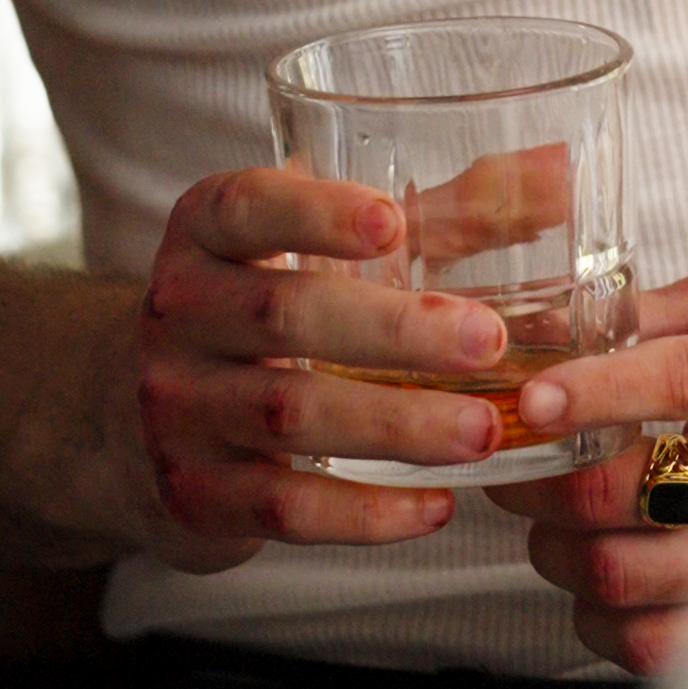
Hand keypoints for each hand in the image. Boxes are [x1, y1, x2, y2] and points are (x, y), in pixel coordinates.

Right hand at [115, 166, 513, 569]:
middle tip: (486, 341)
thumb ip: (437, 215)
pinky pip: (284, 508)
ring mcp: (180, 409)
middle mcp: (179, 313)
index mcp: (205, 236)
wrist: (124, 421)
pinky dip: (364, 514)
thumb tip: (563, 174)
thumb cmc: (259, 314)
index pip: (243, 209)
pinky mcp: (196, 495)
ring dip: (395, 425)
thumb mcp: (315, 249)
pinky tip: (437, 506)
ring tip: (485, 430)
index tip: (391, 222)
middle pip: (283, 316)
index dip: (314, 212)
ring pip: (289, 416)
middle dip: (391, 331)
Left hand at [485, 273, 687, 674]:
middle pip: (638, 489)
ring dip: (558, 549)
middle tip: (520, 470)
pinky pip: (648, 642)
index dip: (603, 392)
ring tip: (551, 525)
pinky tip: (600, 576)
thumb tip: (538, 329)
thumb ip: (640, 312)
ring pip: (623, 570)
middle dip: (551, 483)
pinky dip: (597, 615)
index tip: (534, 402)